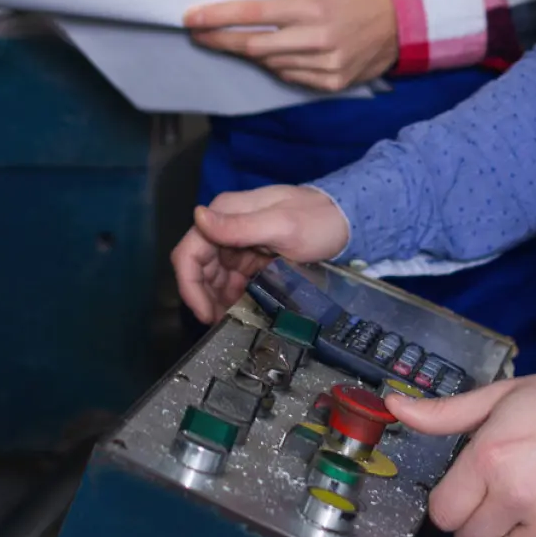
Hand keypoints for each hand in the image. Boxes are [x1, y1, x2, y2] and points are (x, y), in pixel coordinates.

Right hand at [169, 184, 349, 322]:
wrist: (346, 221)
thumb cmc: (317, 221)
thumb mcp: (282, 225)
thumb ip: (240, 226)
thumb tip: (197, 217)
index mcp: (226, 213)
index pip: (189, 250)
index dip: (190, 286)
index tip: (204, 314)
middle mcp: (227, 225)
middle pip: (198, 267)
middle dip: (204, 297)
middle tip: (220, 323)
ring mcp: (239, 241)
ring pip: (214, 277)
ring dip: (217, 299)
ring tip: (232, 321)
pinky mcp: (252, 255)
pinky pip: (233, 279)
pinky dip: (233, 296)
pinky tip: (242, 310)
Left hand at [185, 0, 398, 92]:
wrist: (404, 22)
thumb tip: (257, 8)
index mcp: (311, 7)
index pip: (253, 12)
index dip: (218, 17)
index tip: (191, 19)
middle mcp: (315, 38)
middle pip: (253, 45)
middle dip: (221, 40)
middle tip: (199, 35)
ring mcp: (324, 65)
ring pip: (270, 64)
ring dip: (248, 54)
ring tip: (234, 42)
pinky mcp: (332, 84)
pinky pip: (290, 78)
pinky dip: (277, 66)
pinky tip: (273, 56)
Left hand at [388, 371, 535, 536]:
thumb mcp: (502, 396)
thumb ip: (446, 412)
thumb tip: (394, 405)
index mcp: (490, 458)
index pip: (443, 513)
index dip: (452, 501)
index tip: (470, 487)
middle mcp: (516, 497)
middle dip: (478, 520)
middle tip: (501, 494)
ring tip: (529, 507)